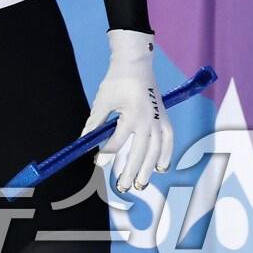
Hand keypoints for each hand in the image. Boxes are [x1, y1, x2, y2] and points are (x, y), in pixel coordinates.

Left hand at [83, 30, 173, 192]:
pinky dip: (166, 155)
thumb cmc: (116, 81)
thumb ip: (95, 122)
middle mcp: (149, 121)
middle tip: (123, 187)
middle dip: (131, 172)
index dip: (106, 154)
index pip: (118, 141)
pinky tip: (160, 168)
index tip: (97, 163)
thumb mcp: (102, 101)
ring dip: (148, 169)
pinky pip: (168, 141)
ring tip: (140, 185)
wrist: (136, 65)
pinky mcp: (165, 118)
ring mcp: (160, 120)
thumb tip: (84, 141)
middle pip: (140, 153)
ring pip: (156, 151)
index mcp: (132, 115)